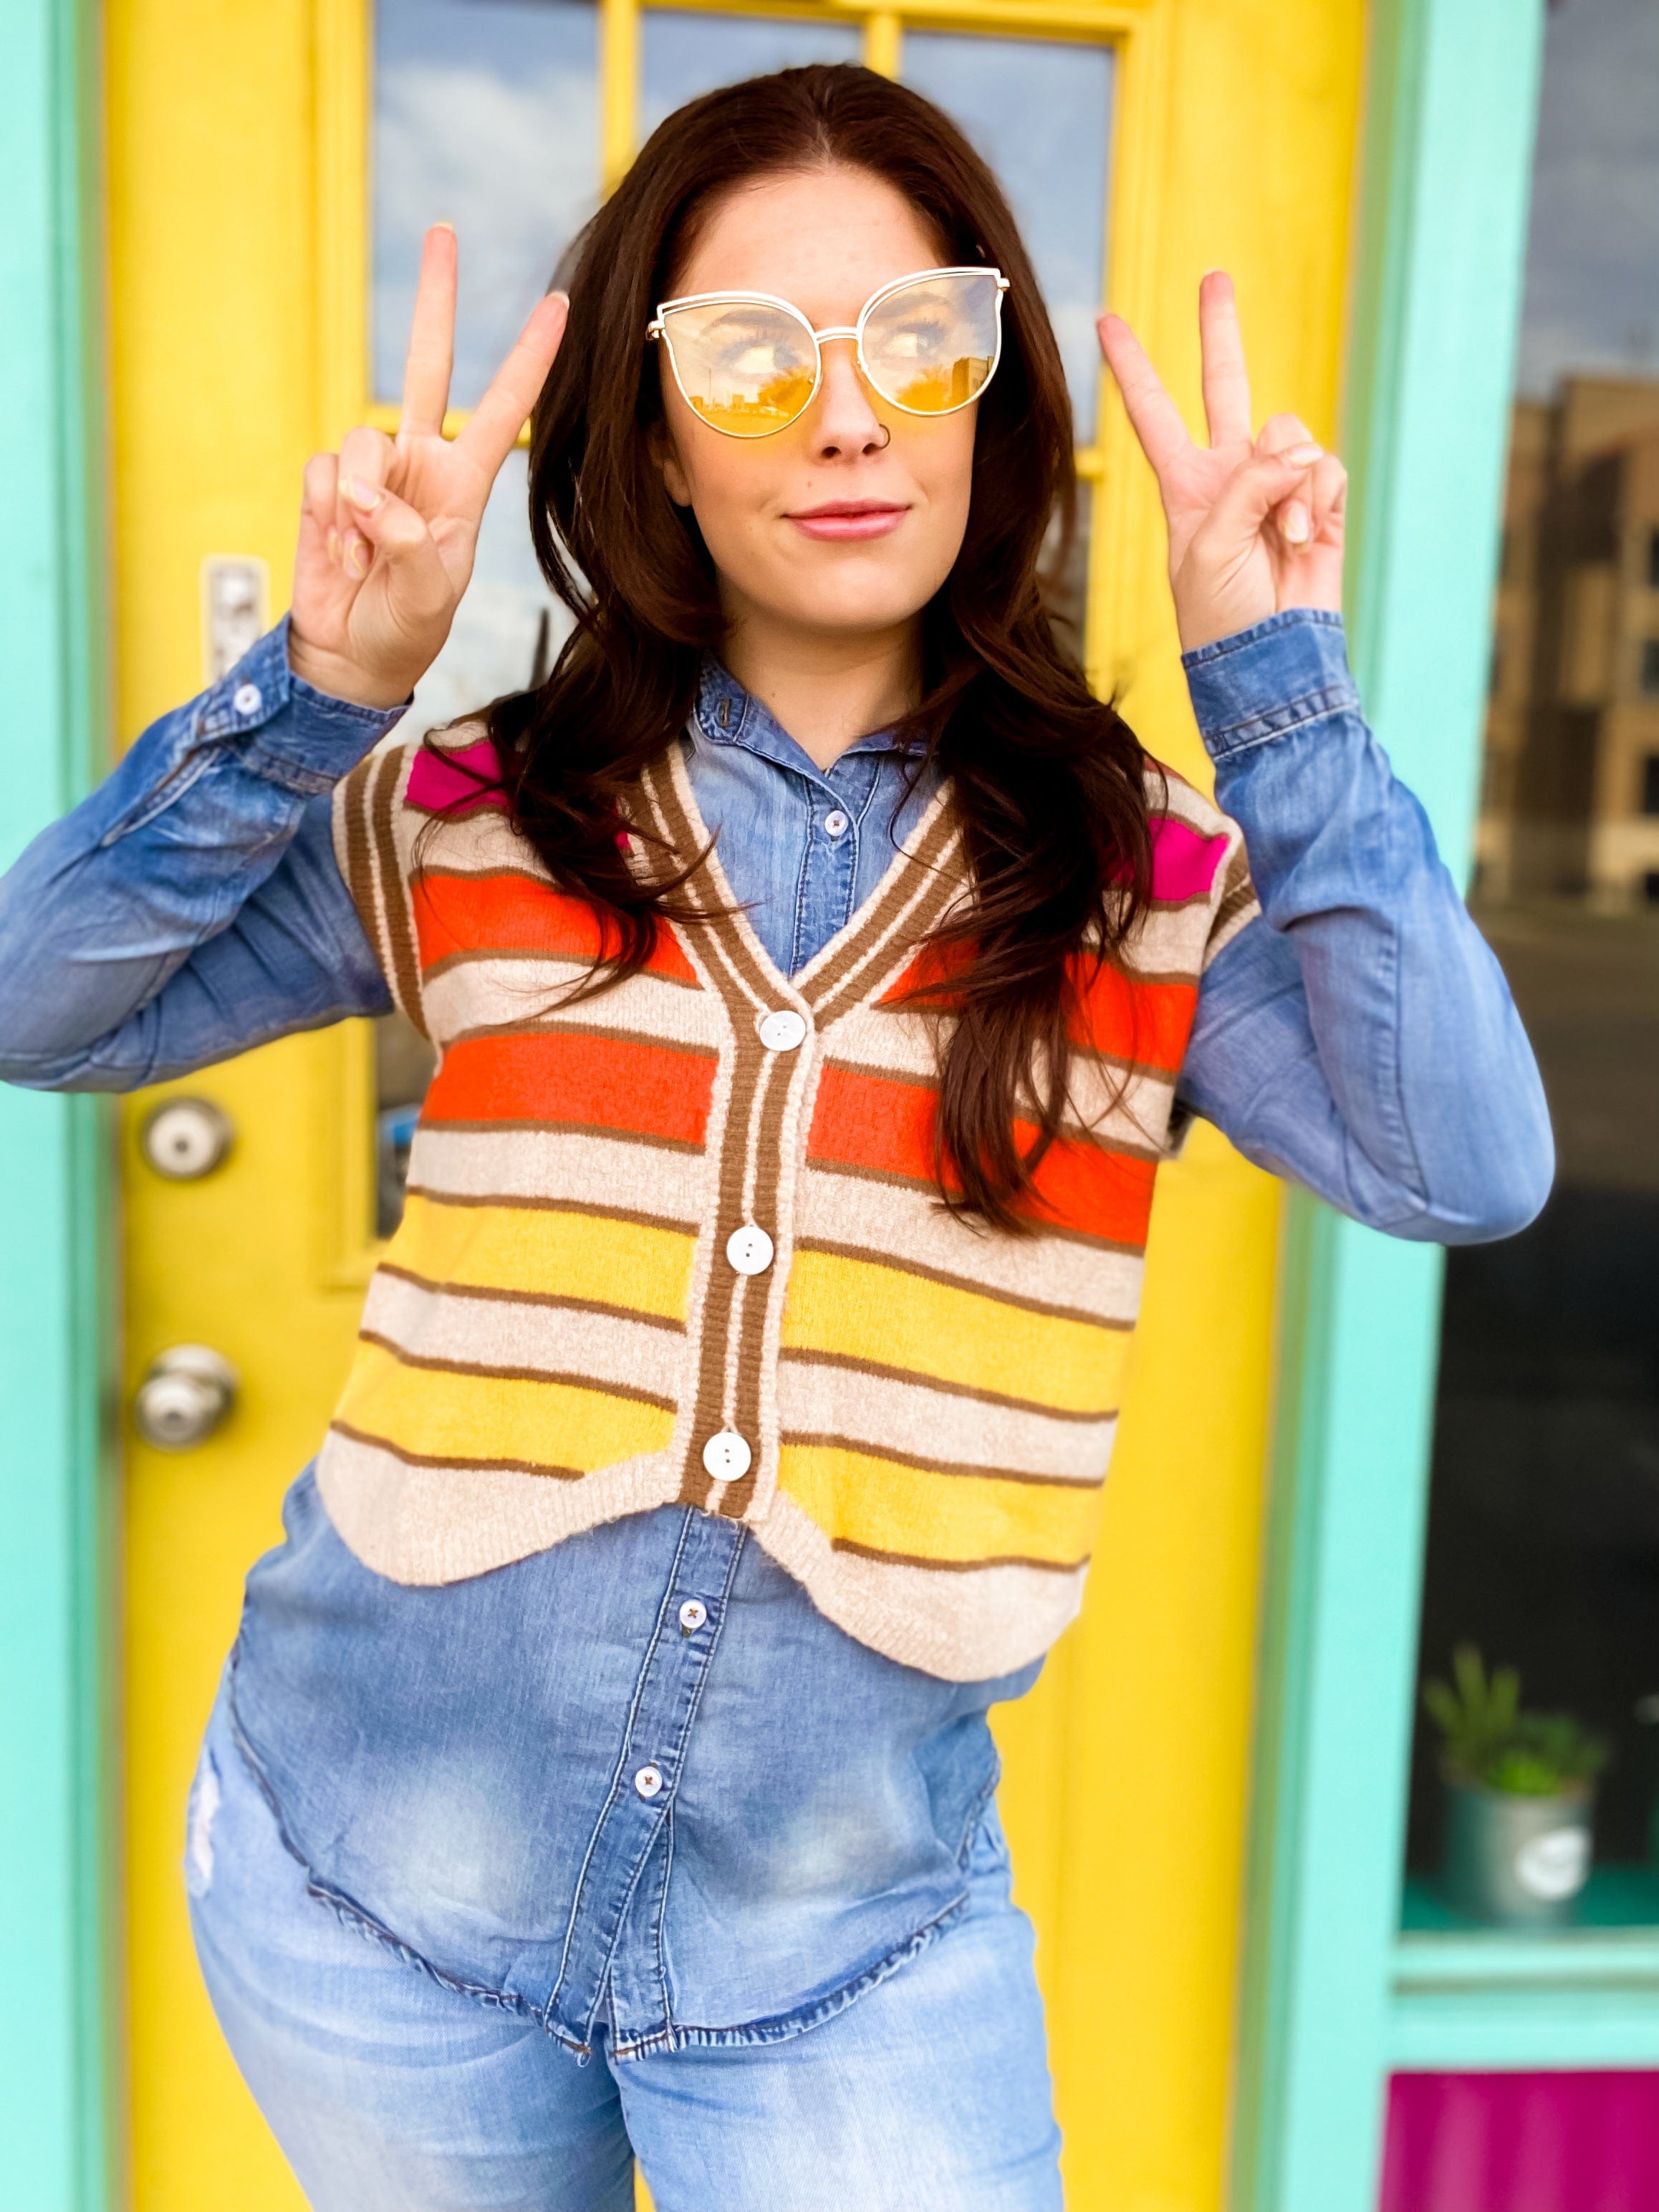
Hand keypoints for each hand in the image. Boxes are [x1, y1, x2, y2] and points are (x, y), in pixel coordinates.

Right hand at [287, 226, 567, 708]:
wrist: (352, 655)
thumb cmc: (404, 628)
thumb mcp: (429, 596)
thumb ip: (409, 545)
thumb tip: (371, 500)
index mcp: (464, 483)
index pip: (504, 409)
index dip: (529, 359)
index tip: (560, 307)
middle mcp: (419, 463)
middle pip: (428, 365)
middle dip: (434, 299)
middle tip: (443, 231)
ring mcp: (371, 471)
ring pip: (359, 440)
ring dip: (356, 501)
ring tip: (361, 553)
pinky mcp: (325, 484)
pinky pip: (321, 472)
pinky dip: (327, 515)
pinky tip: (338, 552)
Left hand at [1097, 272, 1344, 653]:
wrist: (1268, 660)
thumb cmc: (1219, 615)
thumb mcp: (1208, 544)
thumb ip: (1246, 483)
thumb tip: (1296, 449)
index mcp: (1185, 485)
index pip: (1152, 413)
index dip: (1132, 368)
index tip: (1105, 322)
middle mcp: (1229, 474)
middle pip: (1224, 385)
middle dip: (1220, 332)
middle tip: (1215, 277)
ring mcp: (1276, 485)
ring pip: (1288, 433)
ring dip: (1289, 481)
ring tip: (1280, 537)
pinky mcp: (1319, 502)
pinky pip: (1325, 467)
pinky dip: (1317, 499)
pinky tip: (1303, 540)